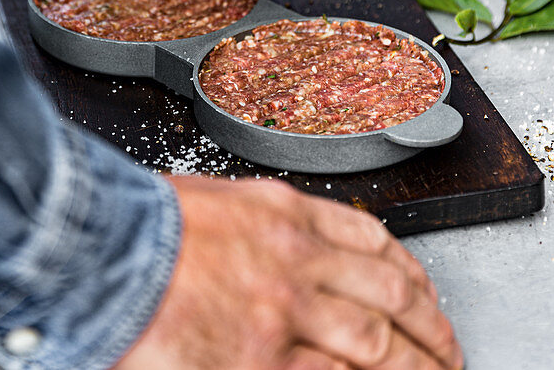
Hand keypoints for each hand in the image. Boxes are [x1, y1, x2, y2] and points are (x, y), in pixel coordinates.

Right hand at [116, 177, 462, 369]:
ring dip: (414, 364)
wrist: (105, 249)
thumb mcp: (219, 200)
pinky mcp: (261, 359)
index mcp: (285, 211)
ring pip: (374, 343)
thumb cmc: (148, 223)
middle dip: (430, 324)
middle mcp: (297, 257)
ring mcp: (284, 311)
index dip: (410, 269)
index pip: (372, 237)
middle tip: (448, 347)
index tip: (424, 290)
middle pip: (388, 293)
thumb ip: (265, 223)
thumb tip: (296, 245)